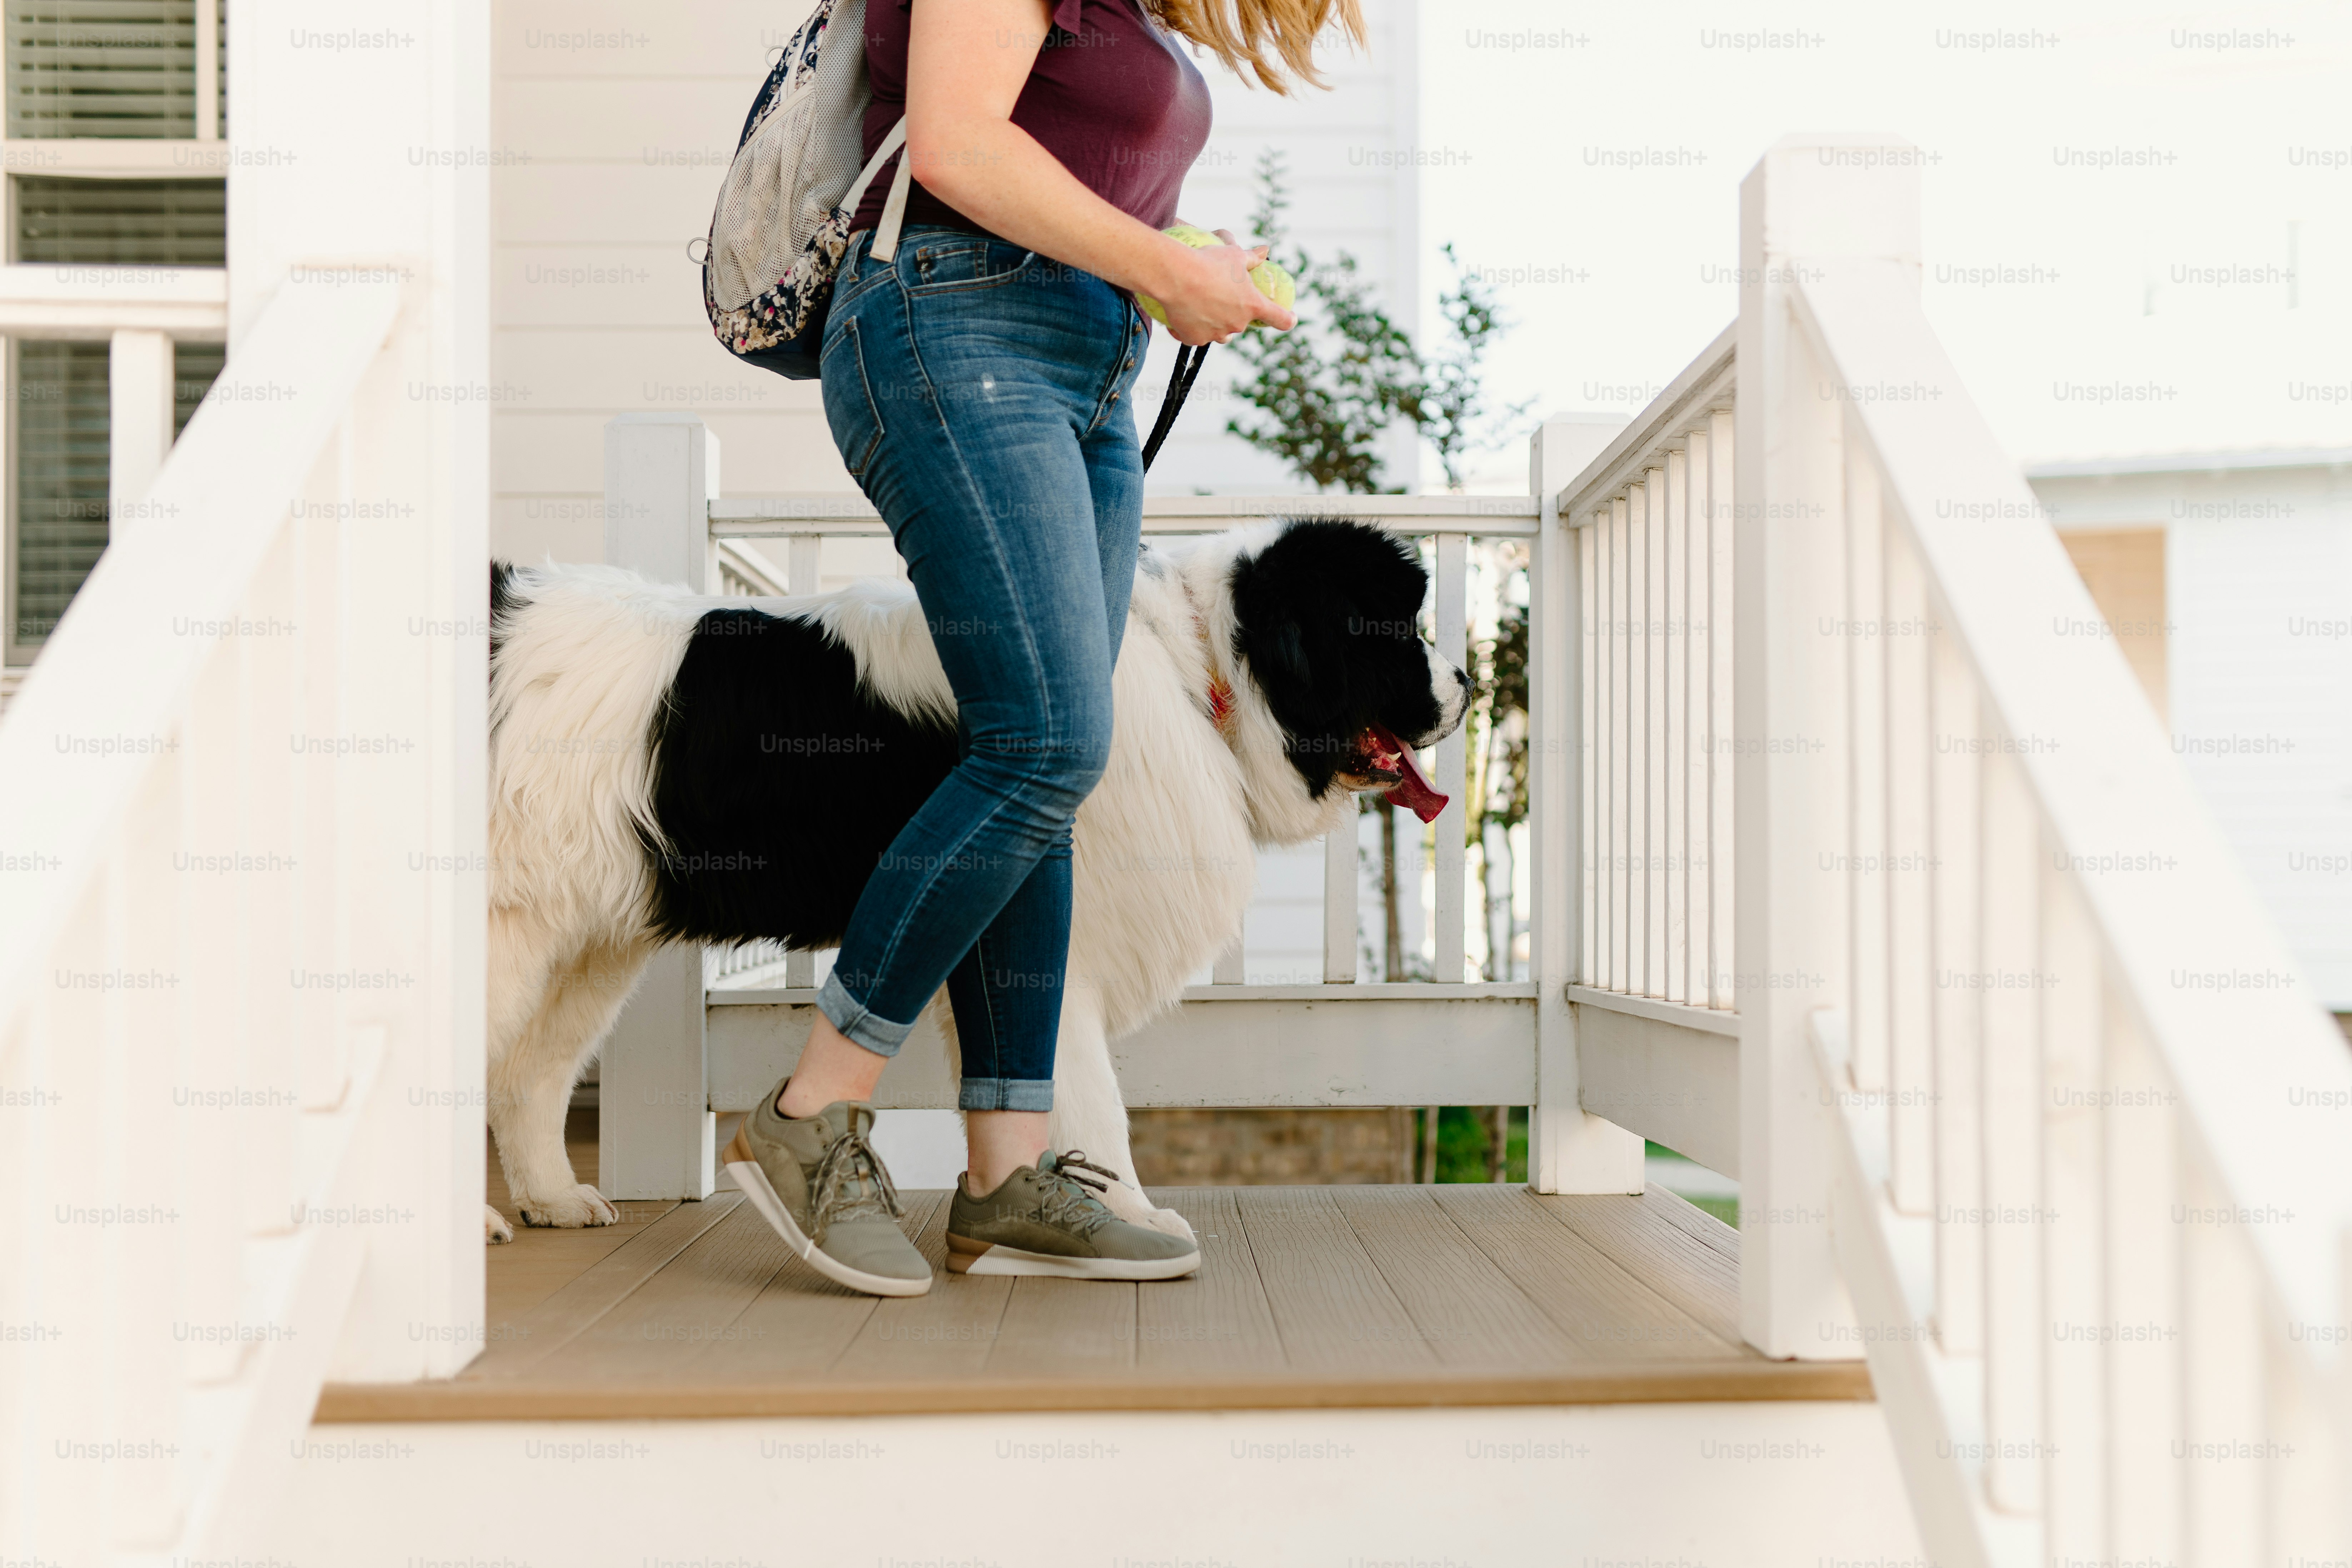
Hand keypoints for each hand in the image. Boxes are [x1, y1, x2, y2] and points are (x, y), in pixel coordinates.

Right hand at [1146, 228, 1295, 345]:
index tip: (1290, 318)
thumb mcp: (1234, 255)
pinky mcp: (1194, 339)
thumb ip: (1251, 257)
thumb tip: (1265, 250)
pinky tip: (1184, 314)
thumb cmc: (1209, 262)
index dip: (1287, 319)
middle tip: (1221, 295)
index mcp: (1252, 305)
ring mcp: (1215, 334)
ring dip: (1217, 323)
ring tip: (1204, 306)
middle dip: (1235, 313)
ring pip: (1220, 333)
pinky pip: (1196, 336)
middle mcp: (1237, 324)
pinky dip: (1192, 327)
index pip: (1280, 319)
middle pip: (1242, 324)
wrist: (1176, 276)